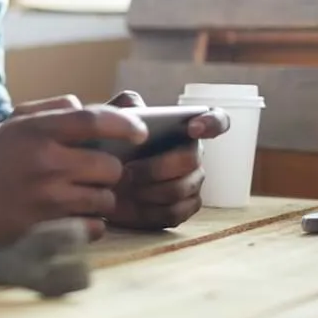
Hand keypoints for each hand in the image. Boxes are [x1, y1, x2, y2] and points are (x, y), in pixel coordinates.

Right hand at [0, 95, 146, 247]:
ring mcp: (47, 199)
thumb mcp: (17, 124)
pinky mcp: (48, 229)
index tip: (140, 133)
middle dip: (108, 170)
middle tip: (93, 173)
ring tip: (79, 194)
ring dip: (100, 197)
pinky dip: (91, 223)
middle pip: (109, 166)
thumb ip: (54, 110)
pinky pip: (96, 227)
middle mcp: (45, 163)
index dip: (125, 124)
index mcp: (38, 131)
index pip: (94, 119)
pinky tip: (73, 215)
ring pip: (106, 199)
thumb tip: (92, 108)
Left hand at [102, 91, 229, 230]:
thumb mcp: (112, 119)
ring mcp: (192, 183)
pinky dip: (150, 210)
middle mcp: (193, 155)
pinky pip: (175, 212)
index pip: (216, 121)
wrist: (100, 181)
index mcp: (183, 128)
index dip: (211, 123)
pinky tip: (132, 204)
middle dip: (157, 166)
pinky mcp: (183, 209)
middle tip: (128, 170)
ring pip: (181, 189)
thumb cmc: (112, 145)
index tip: (192, 128)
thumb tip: (136, 106)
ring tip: (125, 187)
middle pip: (190, 160)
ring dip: (149, 190)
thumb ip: (124, 106)